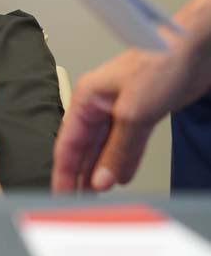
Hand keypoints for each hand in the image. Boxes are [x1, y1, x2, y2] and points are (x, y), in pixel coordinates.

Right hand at [52, 32, 210, 192]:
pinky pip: (125, 145)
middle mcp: (99, 105)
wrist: (194, 50)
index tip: (60, 198)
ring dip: (100, 173)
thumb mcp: (134, 112)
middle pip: (83, 148)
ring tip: (94, 198)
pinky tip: (120, 179)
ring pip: (104, 148)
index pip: (67, 143)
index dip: (62, 172)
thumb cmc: (159, 62)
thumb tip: (102, 180)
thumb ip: (118, 151)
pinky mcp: (140, 114)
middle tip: (76, 205)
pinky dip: (121, 163)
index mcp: (87, 98)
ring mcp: (120, 110)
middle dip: (79, 176)